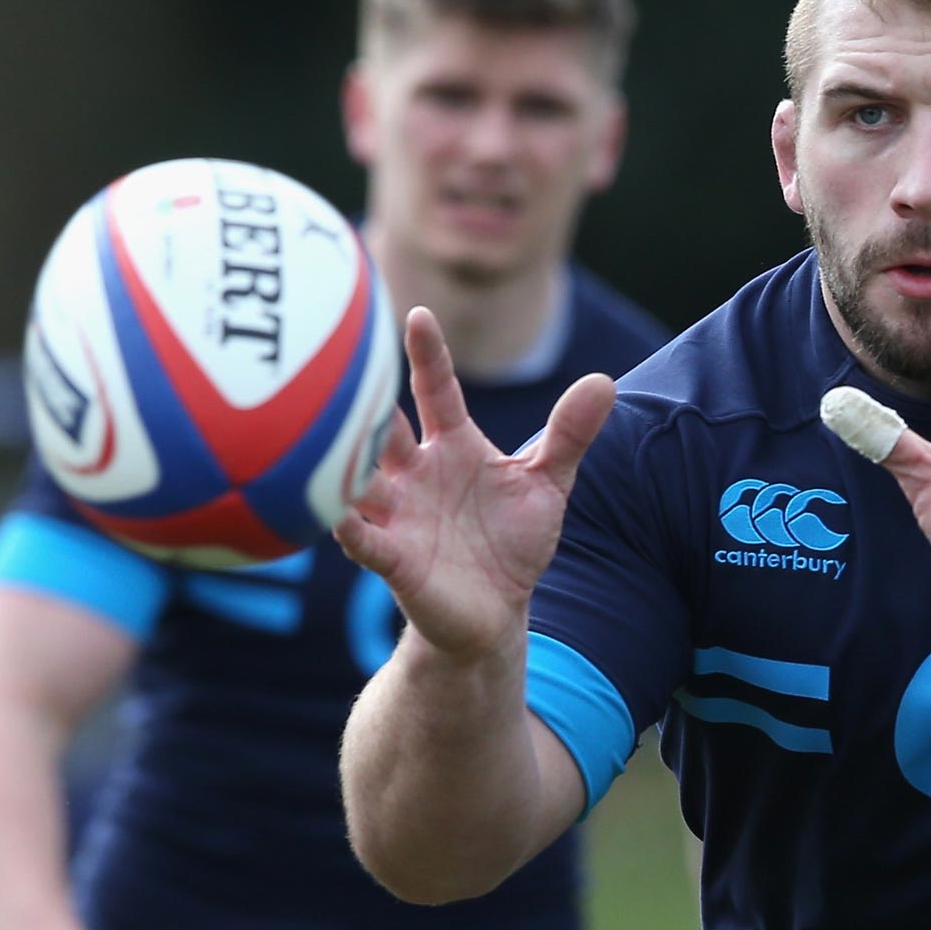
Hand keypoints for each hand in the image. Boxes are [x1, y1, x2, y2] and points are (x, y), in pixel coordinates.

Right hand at [334, 307, 615, 660]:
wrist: (496, 613)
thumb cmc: (514, 541)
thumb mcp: (547, 484)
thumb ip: (569, 434)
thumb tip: (604, 380)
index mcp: (452, 446)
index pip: (436, 391)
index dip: (428, 356)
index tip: (416, 315)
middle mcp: (416, 473)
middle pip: (384, 427)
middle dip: (365, 399)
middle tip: (344, 361)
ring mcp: (398, 514)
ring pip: (360, 477)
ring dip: (345, 458)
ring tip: (326, 430)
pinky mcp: (393, 559)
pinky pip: (361, 539)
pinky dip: (347, 527)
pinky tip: (334, 514)